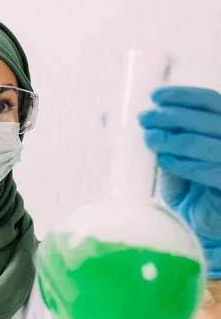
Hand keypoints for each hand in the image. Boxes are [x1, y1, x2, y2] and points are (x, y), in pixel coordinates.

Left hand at [139, 86, 220, 278]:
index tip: (155, 96)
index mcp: (217, 127)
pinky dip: (185, 164)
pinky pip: (211, 171)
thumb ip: (149, 134)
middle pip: (205, 119)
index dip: (183, 95)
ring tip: (150, 140)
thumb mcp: (164, 154)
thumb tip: (109, 116)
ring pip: (205, 143)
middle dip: (171, 116)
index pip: (208, 101)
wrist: (196, 223)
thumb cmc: (183, 186)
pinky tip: (165, 161)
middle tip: (144, 119)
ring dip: (174, 139)